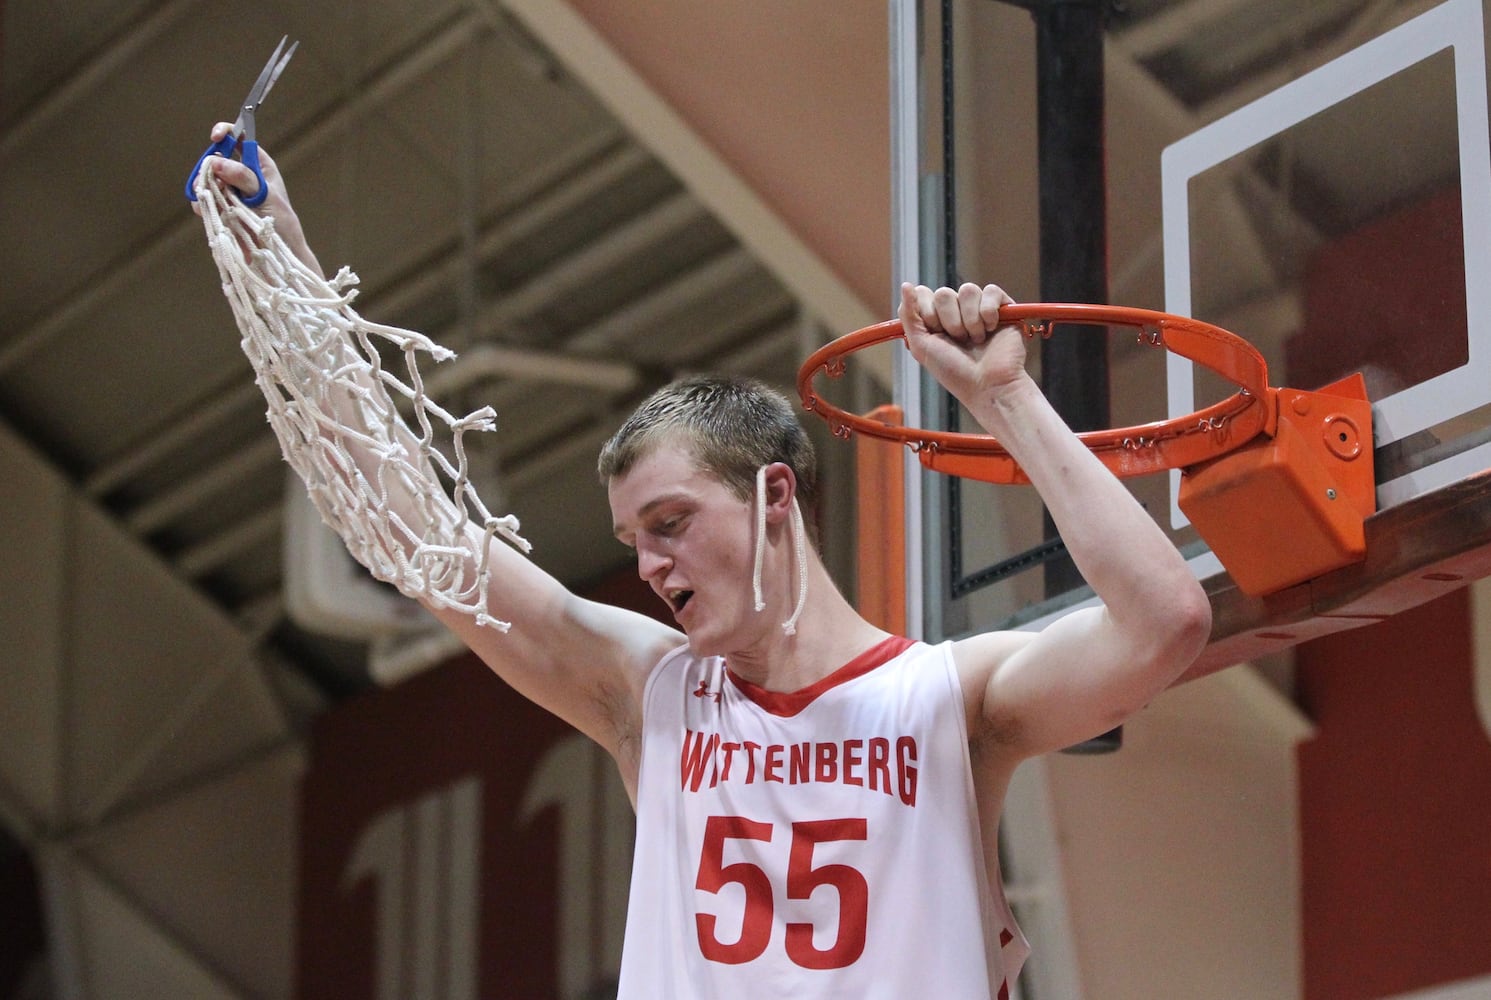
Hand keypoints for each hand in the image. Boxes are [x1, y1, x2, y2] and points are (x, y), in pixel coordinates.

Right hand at [191, 122, 320, 275]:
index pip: (239, 138)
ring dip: (203, 186)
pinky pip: (202, 200)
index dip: (226, 132)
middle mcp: (241, 175)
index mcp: (258, 165)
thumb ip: (244, 177)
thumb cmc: (281, 223)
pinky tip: (209, 211)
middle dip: (208, 166)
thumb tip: (217, 162)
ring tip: (212, 199)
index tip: (216, 138)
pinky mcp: (219, 208)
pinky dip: (202, 204)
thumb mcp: (267, 196)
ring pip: (205, 179)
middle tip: (207, 178)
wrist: (277, 255)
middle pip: (215, 158)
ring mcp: (228, 192)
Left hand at [898, 282, 1028, 406]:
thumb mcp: (921, 346)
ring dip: (969, 320)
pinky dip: (988, 312)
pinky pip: (990, 291)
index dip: (927, 313)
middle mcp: (957, 311)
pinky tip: (991, 330)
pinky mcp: (1003, 306)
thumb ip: (909, 315)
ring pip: (967, 290)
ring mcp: (979, 307)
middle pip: (943, 293)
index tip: (935, 334)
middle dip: (949, 320)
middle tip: (958, 340)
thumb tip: (906, 284)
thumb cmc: (954, 372)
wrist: (987, 385)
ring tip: (976, 339)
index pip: (923, 294)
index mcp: (936, 319)